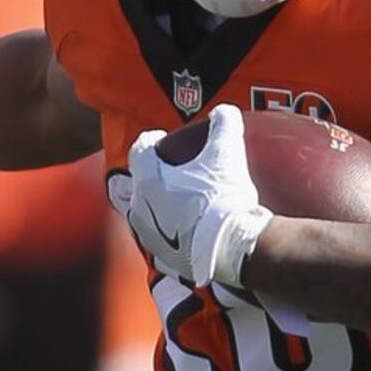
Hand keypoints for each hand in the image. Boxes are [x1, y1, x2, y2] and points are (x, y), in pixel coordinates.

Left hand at [111, 104, 271, 289]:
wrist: (231, 250)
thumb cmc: (224, 199)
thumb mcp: (228, 155)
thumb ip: (224, 126)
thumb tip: (224, 111)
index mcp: (148, 182)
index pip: (139, 151)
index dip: (150, 140)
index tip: (161, 138)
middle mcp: (140, 210)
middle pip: (139, 185)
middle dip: (151, 176)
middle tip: (171, 171)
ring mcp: (150, 238)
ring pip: (145, 215)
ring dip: (157, 206)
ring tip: (177, 201)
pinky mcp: (164, 259)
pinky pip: (162, 240)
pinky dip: (170, 232)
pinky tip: (187, 230)